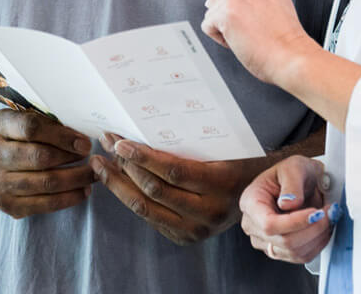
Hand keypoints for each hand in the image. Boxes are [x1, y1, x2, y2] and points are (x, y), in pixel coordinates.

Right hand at [0, 109, 96, 218]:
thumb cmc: (15, 136)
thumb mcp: (23, 118)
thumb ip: (46, 123)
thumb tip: (81, 137)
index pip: (31, 128)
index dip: (62, 136)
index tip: (84, 142)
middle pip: (39, 157)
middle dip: (72, 158)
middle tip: (94, 159)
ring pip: (45, 183)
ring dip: (75, 179)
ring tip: (93, 175)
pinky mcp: (6, 203)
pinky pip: (43, 204)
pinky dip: (68, 199)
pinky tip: (82, 191)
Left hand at [90, 136, 259, 244]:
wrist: (259, 193)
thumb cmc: (238, 159)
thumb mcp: (222, 146)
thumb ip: (189, 141)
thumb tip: (143, 122)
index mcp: (221, 184)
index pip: (173, 171)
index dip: (142, 156)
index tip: (119, 141)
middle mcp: (209, 212)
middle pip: (153, 191)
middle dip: (123, 166)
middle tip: (106, 144)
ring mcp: (196, 230)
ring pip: (145, 208)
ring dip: (118, 184)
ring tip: (101, 164)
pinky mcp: (185, 238)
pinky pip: (150, 217)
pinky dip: (130, 197)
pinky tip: (117, 180)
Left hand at [200, 0, 316, 85]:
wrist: (293, 57)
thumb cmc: (286, 39)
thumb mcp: (274, 3)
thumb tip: (212, 0)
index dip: (247, 9)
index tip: (261, 19)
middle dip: (235, 17)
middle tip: (256, 30)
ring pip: (214, 12)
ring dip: (227, 27)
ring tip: (251, 35)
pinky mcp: (224, 11)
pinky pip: (208, 26)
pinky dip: (221, 39)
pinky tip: (242, 40)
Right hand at [240, 155, 339, 262]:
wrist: (302, 181)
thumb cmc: (294, 172)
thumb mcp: (293, 167)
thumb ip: (291, 184)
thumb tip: (288, 204)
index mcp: (251, 202)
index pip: (268, 224)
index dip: (294, 223)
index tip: (316, 213)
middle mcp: (253, 224)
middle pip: (283, 241)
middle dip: (312, 229)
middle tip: (330, 213)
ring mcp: (266, 240)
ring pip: (294, 251)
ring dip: (317, 237)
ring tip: (328, 218)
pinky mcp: (280, 250)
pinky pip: (301, 256)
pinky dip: (317, 244)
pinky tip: (322, 229)